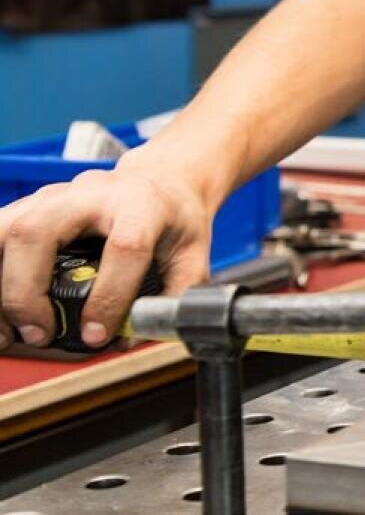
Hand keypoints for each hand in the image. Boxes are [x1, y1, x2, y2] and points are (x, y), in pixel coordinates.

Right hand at [0, 165, 213, 349]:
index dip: (109, 296)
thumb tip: (138, 337)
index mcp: (141, 205)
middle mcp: (90, 194)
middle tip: (38, 334)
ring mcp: (52, 196)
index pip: (124, 247)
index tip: (97, 334)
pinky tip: (2, 307)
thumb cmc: (173, 218)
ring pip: (3, 230)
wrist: (159, 180)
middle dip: (25, 292)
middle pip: (36, 232)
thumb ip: (175, 297)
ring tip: (7, 330)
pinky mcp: (29, 205)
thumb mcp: (193, 254)